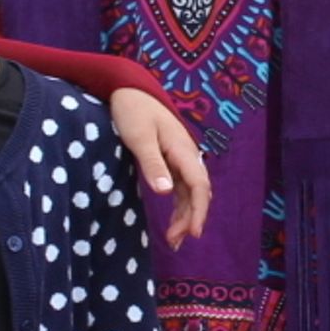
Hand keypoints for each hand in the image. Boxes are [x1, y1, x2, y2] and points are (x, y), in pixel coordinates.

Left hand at [108, 87, 212, 244]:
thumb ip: (152, 164)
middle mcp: (187, 156)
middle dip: (191, 218)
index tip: (192, 233)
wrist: (130, 88)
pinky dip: (179, 205)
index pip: (199, 186)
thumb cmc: (133, 110)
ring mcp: (180, 158)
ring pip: (190, 192)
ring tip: (174, 239)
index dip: (198, 211)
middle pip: (198, 192)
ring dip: (185, 215)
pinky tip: (173, 219)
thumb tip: (166, 193)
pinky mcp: (171, 159)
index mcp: (183, 150)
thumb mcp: (139, 137)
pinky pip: (181, 187)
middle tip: (176, 242)